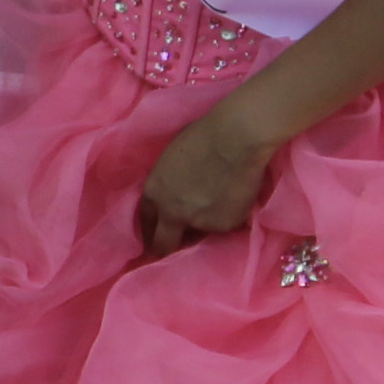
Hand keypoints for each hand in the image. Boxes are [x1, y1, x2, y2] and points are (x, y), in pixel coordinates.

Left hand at [134, 107, 284, 260]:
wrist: (235, 139)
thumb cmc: (203, 135)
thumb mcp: (172, 160)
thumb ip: (170, 183)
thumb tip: (179, 192)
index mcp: (154, 192)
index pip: (146, 221)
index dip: (151, 229)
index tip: (156, 234)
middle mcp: (172, 213)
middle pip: (163, 244)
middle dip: (165, 248)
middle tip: (175, 248)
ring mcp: (199, 223)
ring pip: (200, 232)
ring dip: (205, 223)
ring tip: (220, 202)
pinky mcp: (224, 226)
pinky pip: (225, 224)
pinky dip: (229, 215)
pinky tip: (236, 197)